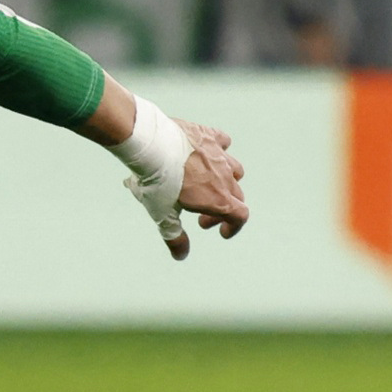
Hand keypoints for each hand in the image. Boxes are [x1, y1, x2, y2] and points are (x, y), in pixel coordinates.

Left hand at [165, 118, 247, 261]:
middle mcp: (225, 177)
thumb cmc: (157, 183)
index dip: (233, 227)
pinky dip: (220, 149)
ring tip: (206, 186)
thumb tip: (181, 256)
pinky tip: (209, 154)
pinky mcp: (208, 136)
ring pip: (234, 170)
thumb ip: (174, 236)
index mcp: (218, 199)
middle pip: (236, 196)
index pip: (240, 216)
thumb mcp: (162, 215)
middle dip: (222, 210)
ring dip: (226, 181)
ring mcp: (219, 155)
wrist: (151, 146)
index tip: (221, 232)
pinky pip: (223, 142)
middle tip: (199, 216)